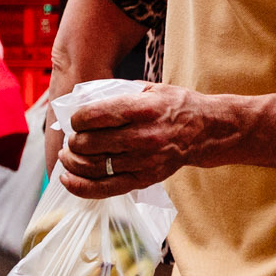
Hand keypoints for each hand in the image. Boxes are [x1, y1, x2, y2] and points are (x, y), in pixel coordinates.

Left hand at [58, 83, 208, 197]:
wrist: (208, 130)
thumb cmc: (177, 106)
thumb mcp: (151, 88)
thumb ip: (118, 92)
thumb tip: (82, 100)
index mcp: (141, 109)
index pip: (91, 117)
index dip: (76, 119)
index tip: (77, 120)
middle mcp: (142, 137)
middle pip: (88, 143)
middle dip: (73, 141)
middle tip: (75, 138)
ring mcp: (144, 161)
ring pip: (91, 166)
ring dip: (72, 161)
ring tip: (69, 155)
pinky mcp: (145, 178)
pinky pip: (104, 188)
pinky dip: (79, 186)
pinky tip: (67, 178)